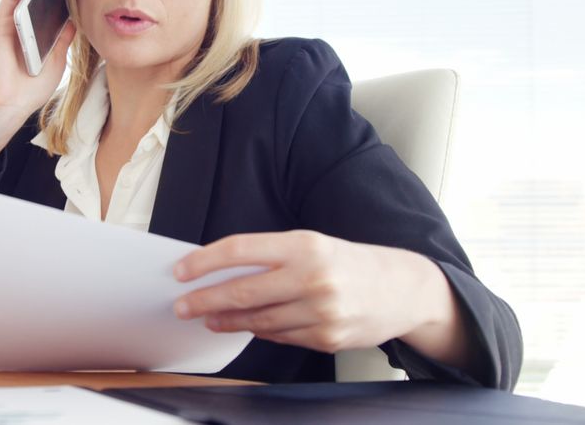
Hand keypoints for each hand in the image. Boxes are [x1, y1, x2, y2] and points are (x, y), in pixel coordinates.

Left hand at [172, 230, 470, 364]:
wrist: (403, 289)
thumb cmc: (349, 262)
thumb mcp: (312, 245)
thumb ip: (271, 257)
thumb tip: (220, 271)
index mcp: (304, 245)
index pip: (240, 250)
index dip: (204, 262)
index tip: (181, 271)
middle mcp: (311, 278)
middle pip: (241, 292)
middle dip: (203, 300)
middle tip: (181, 305)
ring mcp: (320, 312)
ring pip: (257, 321)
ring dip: (225, 321)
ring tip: (206, 317)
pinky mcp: (326, 339)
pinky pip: (280, 336)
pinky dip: (258, 331)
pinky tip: (245, 326)